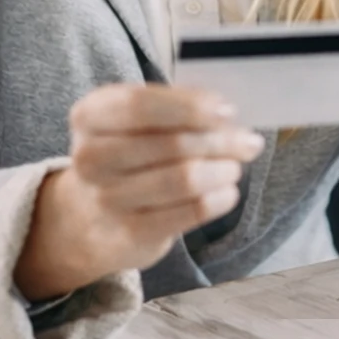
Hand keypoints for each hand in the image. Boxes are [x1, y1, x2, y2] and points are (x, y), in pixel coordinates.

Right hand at [14, 84, 264, 301]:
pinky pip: (190, 212)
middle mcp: (90, 158)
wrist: (90, 215)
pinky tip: (227, 191)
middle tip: (248, 141)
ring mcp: (107, 199)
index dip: (189, 106)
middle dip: (221, 140)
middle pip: (171, 144)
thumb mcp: (136, 120)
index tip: (227, 110)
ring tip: (235, 165)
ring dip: (223, 169)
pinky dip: (218, 199)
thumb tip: (228, 115)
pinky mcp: (131, 233)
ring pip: (184, 179)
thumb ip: (176, 109)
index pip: (140, 105)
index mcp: (90, 116)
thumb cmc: (128, 151)